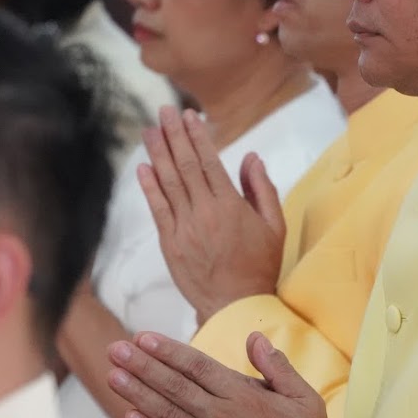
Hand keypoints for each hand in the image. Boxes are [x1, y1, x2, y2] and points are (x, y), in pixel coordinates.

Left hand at [107, 329, 333, 417]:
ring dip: (136, 393)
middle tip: (115, 349)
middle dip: (141, 365)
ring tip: (113, 375)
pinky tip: (129, 416)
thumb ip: (276, 366)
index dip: (167, 350)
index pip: (197, 366)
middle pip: (173, 386)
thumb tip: (254, 338)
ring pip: (165, 414)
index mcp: (243, 398)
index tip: (143, 337)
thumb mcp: (304, 398)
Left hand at [138, 106, 285, 321]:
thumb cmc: (260, 266)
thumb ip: (262, 189)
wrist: (236, 306)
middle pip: (185, 166)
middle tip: (163, 111)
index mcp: (231, 206)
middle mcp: (205, 213)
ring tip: (149, 130)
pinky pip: (157, 210)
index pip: (209, 161)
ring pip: (168, 183)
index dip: (197, 136)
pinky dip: (149, 187)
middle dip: (173, 135)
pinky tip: (143, 167)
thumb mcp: (275, 226)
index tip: (188, 115)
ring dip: (157, 154)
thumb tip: (250, 156)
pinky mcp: (171, 244)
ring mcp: (185, 228)